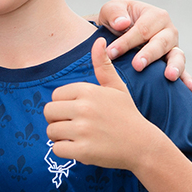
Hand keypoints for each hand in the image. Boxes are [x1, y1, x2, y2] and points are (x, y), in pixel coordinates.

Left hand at [44, 38, 162, 170]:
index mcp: (87, 90)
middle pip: (48, 112)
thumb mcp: (116, 87)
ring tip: (78, 137)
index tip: (78, 112)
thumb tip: (98, 40)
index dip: (63, 105)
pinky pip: (57, 150)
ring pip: (51, 132)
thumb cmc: (127, 114)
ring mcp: (83, 130)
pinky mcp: (83, 151)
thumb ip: (103, 65)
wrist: (143, 145)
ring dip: (60, 137)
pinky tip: (79, 149)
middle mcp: (83, 108)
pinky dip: (65, 151)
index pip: (55, 96)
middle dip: (57, 120)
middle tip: (74, 126)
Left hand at [96, 0, 191, 93]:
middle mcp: (168, 31)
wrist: (119, 33)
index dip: (127, 41)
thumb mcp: (111, 10)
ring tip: (169, 76)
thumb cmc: (116, 20)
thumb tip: (122, 23)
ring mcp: (173, 48)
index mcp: (155, 16)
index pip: (143, 29)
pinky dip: (187, 80)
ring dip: (174, 67)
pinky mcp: (173, 64)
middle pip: (160, 43)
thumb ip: (114, 13)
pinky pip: (183, 72)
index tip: (111, 53)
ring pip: (176, 57)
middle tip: (137, 65)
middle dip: (149, 54)